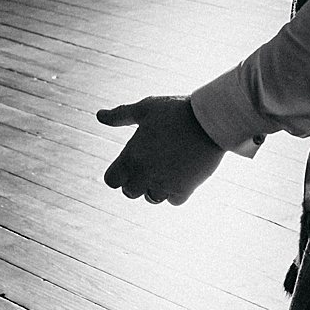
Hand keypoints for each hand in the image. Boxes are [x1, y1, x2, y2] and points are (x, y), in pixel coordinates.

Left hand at [97, 96, 223, 204]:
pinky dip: (175, 192)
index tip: (128, 164)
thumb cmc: (175, 110)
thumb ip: (120, 115)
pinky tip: (181, 174)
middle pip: (130, 192)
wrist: (210, 120)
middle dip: (136, 181)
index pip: (111, 180)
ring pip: (151, 198)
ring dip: (155, 188)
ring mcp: (165, 184)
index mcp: (131, 156)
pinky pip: (173, 200)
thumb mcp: (145, 108)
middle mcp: (145, 174)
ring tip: (167, 168)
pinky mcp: (185, 190)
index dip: (117, 173)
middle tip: (150, 164)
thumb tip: (99, 115)